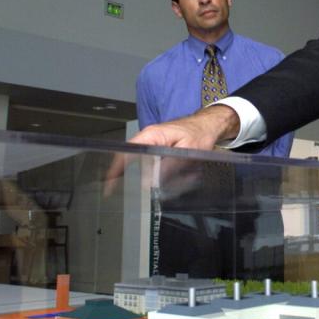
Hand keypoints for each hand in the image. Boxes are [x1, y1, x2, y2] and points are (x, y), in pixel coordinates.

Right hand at [102, 105, 240, 196]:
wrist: (210, 125)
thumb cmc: (200, 133)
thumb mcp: (187, 152)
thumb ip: (168, 166)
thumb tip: (150, 181)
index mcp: (152, 135)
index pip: (126, 151)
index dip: (115, 168)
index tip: (108, 183)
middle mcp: (149, 138)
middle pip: (131, 160)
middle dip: (130, 177)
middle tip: (126, 193)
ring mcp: (153, 143)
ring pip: (143, 164)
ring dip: (147, 176)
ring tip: (153, 185)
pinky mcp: (160, 148)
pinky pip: (152, 163)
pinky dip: (155, 173)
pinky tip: (162, 180)